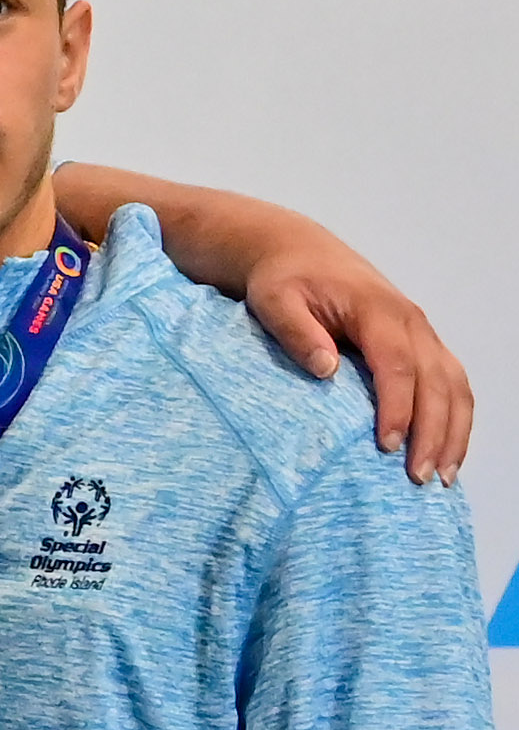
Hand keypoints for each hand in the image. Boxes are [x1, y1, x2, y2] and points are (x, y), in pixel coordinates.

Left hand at [229, 221, 469, 483]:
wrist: (297, 251)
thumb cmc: (283, 279)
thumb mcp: (274, 299)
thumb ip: (297, 332)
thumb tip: (326, 369)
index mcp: (377, 310)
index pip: (398, 366)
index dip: (397, 408)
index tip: (387, 446)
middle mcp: (410, 322)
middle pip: (436, 382)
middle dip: (433, 432)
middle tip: (419, 478)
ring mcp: (421, 332)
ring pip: (454, 385)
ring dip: (454, 431)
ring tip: (442, 477)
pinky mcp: (421, 343)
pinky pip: (450, 383)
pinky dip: (455, 417)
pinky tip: (446, 451)